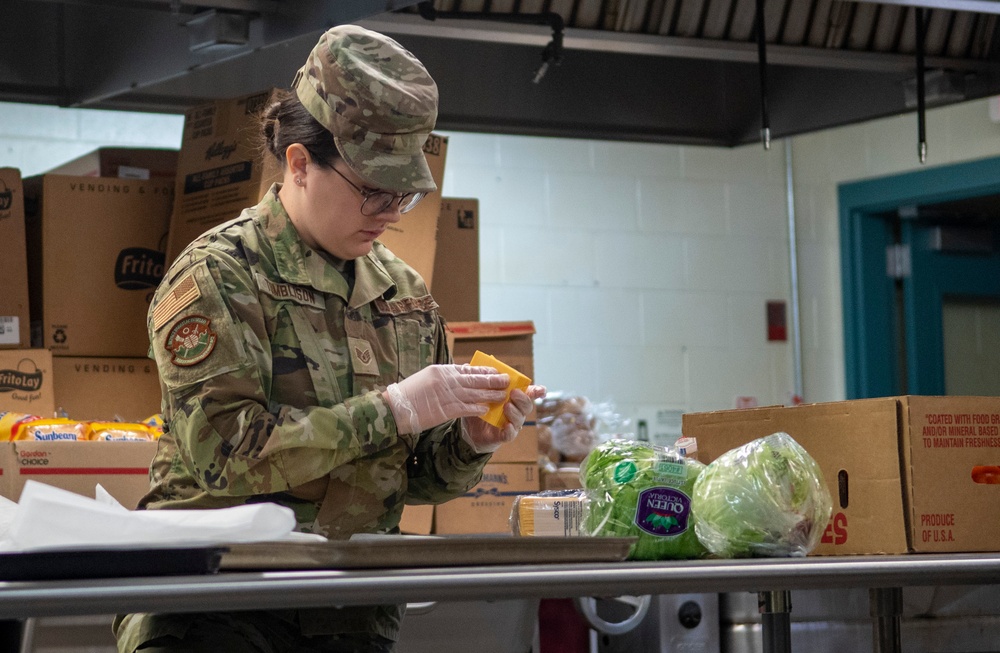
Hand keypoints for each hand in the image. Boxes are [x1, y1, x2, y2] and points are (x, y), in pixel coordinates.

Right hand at [385, 364, 509, 434]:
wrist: (395, 408)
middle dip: (493, 381)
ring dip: (490, 395)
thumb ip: (445, 376)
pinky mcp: (445, 410)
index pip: (468, 369)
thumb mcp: (427, 377)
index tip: (496, 371)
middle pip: (476, 380)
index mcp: (442, 370)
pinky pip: (466, 408)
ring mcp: (447, 395)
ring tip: (503, 395)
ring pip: (475, 394)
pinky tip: (486, 409)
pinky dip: (477, 408)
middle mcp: (447, 380)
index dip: (484, 371)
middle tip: (507, 380)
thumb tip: (462, 373)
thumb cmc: (408, 393)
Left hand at [462, 385, 546, 453]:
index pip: (529, 393)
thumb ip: (485, 380)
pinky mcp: (504, 435)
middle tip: (513, 392)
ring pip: (520, 419)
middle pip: (527, 405)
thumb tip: (479, 364)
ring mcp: (512, 424)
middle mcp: (516, 411)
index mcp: (514, 398)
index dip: (538, 391)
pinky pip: (510, 434)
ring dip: (515, 412)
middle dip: (522, 398)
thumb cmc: (479, 407)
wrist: (469, 429)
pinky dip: (510, 430)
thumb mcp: (481, 392)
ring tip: (506, 406)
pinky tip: (506, 425)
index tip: (541, 390)